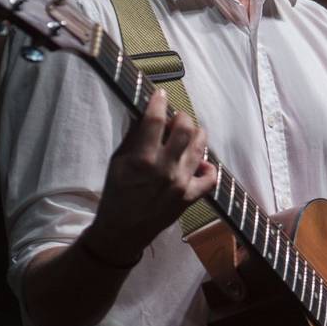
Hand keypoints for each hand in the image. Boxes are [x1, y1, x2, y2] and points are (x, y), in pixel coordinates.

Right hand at [84, 90, 216, 264]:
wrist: (123, 230)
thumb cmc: (116, 193)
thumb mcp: (117, 161)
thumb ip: (132, 137)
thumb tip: (144, 112)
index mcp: (142, 158)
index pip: (156, 119)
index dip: (159, 102)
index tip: (160, 95)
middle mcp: (165, 168)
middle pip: (185, 129)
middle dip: (182, 117)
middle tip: (176, 119)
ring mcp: (181, 183)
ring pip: (200, 147)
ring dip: (197, 134)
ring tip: (189, 134)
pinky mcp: (190, 197)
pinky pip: (211, 178)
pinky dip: (209, 167)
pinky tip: (199, 163)